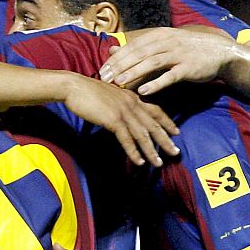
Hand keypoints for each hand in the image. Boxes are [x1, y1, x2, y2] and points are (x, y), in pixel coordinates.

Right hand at [60, 75, 179, 166]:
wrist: (73, 86)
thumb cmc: (85, 91)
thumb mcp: (108, 95)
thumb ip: (118, 104)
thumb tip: (121, 115)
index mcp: (132, 97)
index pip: (156, 110)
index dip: (167, 122)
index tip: (176, 132)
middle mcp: (132, 104)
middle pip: (154, 125)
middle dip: (166, 140)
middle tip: (176, 152)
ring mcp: (123, 112)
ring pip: (143, 134)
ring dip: (152, 150)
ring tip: (158, 163)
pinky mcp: (113, 120)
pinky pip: (127, 139)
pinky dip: (134, 151)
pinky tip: (139, 161)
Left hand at [101, 25, 236, 95]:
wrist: (221, 52)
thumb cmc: (187, 49)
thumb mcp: (163, 43)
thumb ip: (138, 47)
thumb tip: (112, 49)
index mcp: (159, 35)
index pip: (133, 46)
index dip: (116, 58)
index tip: (102, 69)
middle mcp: (168, 42)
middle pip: (139, 53)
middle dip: (120, 66)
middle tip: (104, 78)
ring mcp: (179, 54)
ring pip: (152, 63)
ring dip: (133, 73)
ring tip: (118, 83)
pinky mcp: (189, 68)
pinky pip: (170, 76)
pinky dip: (156, 83)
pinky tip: (143, 91)